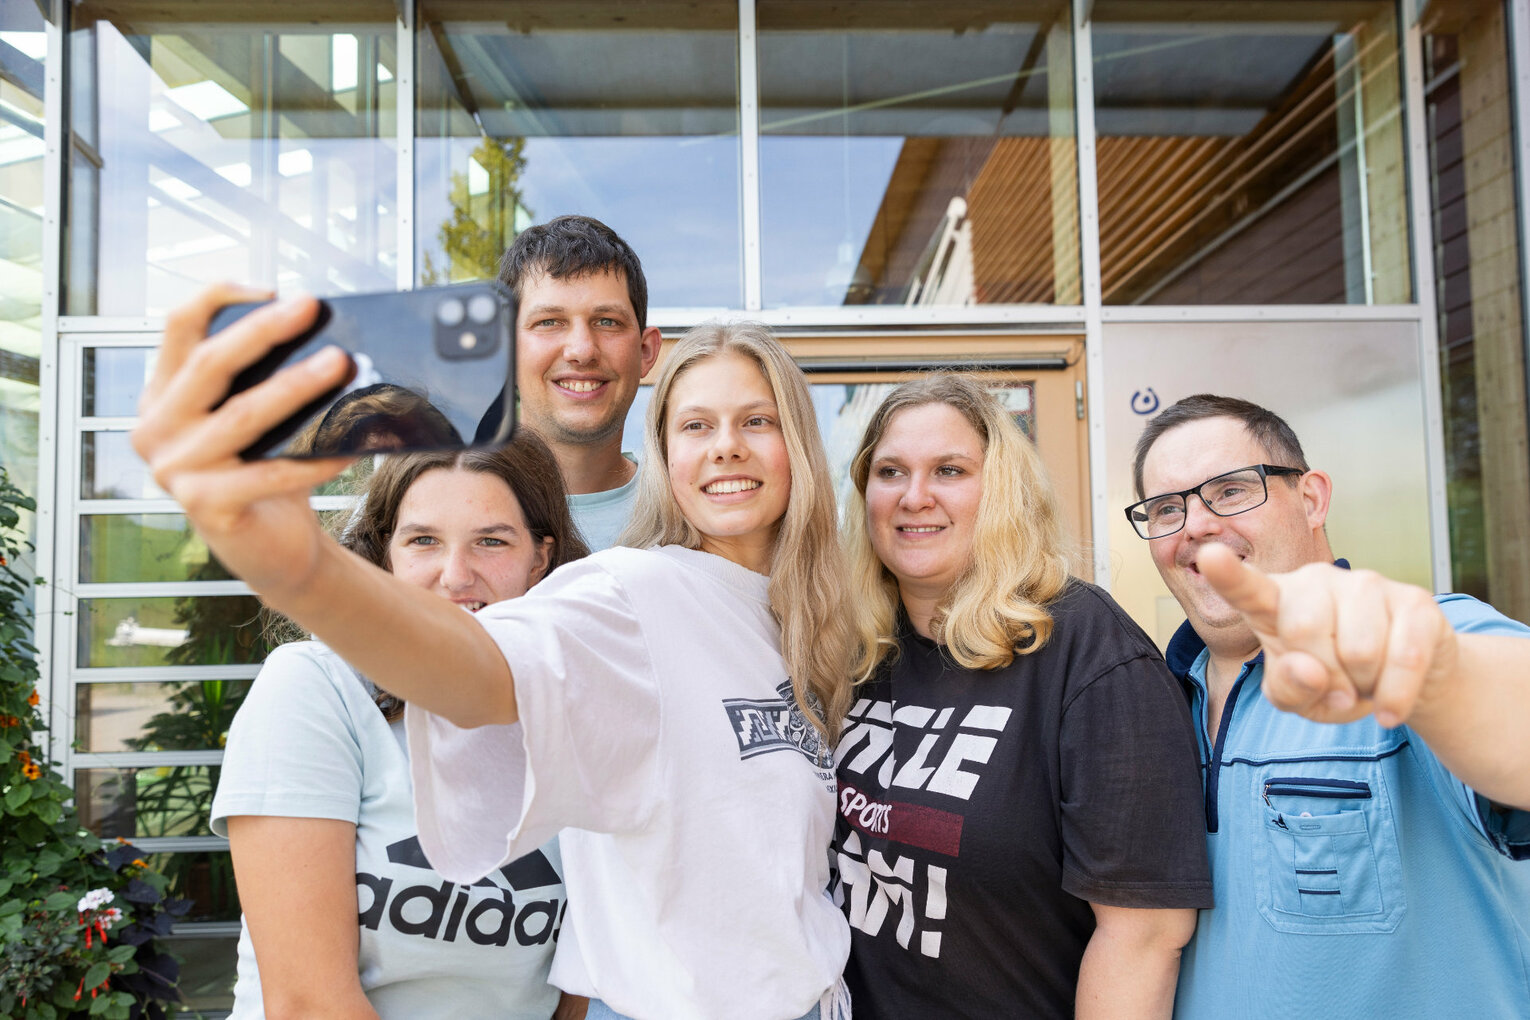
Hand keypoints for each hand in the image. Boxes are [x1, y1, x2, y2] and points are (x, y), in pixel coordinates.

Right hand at [131, 284, 355, 598]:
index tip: (271, 288)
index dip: (218, 297)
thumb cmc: (266, 471)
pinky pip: (271, 472)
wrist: (273, 548)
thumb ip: (263, 380)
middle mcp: (156, 428)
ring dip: (297, 386)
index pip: (177, 326)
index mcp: (162, 395)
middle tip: (310, 308)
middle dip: (264, 331)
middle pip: (211, 363)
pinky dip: (316, 457)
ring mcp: (175, 469)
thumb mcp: (255, 419)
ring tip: (342, 364)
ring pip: (243, 415)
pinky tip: (352, 443)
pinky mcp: (204, 506)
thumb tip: (323, 334)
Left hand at [1197, 545, 1457, 727]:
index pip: (1246, 588)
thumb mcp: (1298, 697)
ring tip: (1362, 679)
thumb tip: (1309, 669)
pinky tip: (1388, 704)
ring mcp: (1367, 584)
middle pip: (1304, 631)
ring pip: (1359, 651)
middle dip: (1322, 675)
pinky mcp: (1415, 601)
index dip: (1228, 575)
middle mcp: (1316, 581)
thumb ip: (1288, 688)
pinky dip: (1395, 696)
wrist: (1399, 683)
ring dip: (1361, 685)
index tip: (1209, 556)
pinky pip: (1404, 659)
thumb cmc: (1333, 681)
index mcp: (1275, 601)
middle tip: (1334, 685)